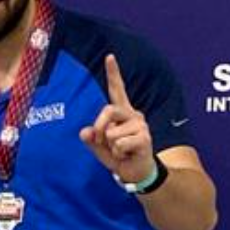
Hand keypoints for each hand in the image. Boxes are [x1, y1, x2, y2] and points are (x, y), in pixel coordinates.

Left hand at [79, 54, 155, 185]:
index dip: (113, 73)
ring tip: (120, 150)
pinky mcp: (145, 138)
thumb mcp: (99, 148)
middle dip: (99, 128)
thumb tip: (84, 131)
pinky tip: (128, 154)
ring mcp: (141, 125)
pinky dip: (118, 154)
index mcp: (121, 113)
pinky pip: (120, 144)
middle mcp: (133, 115)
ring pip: (111, 133)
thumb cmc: (118, 157)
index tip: (110, 56)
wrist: (135, 172)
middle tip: (102, 142)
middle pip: (107, 110)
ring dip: (110, 147)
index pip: (117, 90)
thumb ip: (90, 139)